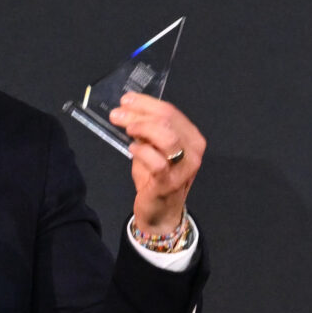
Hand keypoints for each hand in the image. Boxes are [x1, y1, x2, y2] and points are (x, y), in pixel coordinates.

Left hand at [108, 94, 204, 235]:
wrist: (161, 212)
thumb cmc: (157, 178)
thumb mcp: (153, 149)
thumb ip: (147, 131)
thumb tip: (128, 110)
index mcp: (191, 138)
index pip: (170, 111)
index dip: (146, 103)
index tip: (126, 100)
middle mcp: (193, 151)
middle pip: (167, 120)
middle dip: (139, 113)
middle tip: (118, 114)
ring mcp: (184, 168)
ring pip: (166, 137)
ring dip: (142, 128)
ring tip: (127, 129)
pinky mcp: (170, 183)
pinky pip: (157, 162)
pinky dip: (142, 151)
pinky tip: (132, 149)